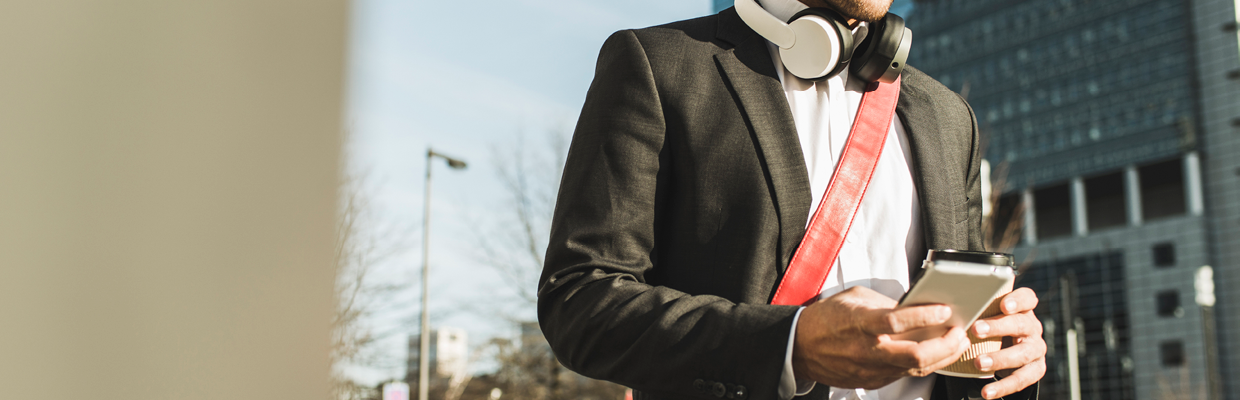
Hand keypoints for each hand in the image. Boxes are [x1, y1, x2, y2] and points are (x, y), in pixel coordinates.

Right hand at [792, 286, 970, 388]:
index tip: (944, 310)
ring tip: (956, 344)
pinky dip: (923, 364)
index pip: (897, 321)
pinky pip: (904, 375)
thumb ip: (884, 304)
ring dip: (942, 357)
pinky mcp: (872, 381)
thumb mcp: (854, 298)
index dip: (925, 316)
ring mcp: (870, 369)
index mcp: (860, 323)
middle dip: (946, 345)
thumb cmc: (826, 318)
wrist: (800, 347)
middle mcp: (867, 349)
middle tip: (959, 333)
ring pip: (916, 370)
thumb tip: (915, 307)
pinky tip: (935, 354)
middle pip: (916, 355)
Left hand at [970, 288, 1046, 398]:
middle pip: (1021, 325)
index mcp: (1023, 310)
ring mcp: (1036, 349)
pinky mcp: (1036, 369)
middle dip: (998, 327)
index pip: (1027, 299)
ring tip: (978, 363)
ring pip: (1022, 353)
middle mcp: (1032, 328)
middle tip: (975, 330)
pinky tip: (987, 392)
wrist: (1009, 351)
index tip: (1004, 305)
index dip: (1017, 301)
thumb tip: (946, 307)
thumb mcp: (989, 315)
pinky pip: (1021, 379)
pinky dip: (1003, 387)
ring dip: (999, 359)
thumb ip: (977, 310)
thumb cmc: (992, 327)